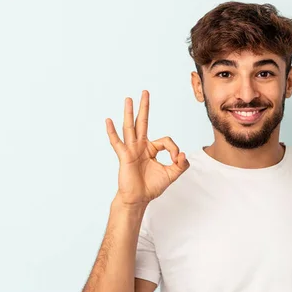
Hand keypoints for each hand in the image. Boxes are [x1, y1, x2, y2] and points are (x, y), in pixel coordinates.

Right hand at [106, 90, 189, 206]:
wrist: (138, 199)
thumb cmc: (151, 186)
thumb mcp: (171, 175)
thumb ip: (181, 165)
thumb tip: (183, 153)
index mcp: (151, 149)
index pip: (166, 141)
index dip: (174, 149)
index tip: (176, 159)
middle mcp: (140, 146)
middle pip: (142, 123)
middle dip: (145, 107)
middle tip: (145, 92)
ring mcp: (131, 150)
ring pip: (130, 128)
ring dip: (129, 113)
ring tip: (128, 99)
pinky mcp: (124, 156)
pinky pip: (117, 142)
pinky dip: (112, 132)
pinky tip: (108, 121)